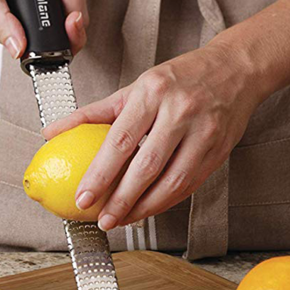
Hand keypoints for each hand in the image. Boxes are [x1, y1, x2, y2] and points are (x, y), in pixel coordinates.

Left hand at [42, 0, 289, 230]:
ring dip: (145, 208)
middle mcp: (180, 111)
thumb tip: (53, 131)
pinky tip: (149, 209)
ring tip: (123, 220)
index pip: (121, 140)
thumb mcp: (137, 85)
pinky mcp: (219, 150)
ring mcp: (204, 132)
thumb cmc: (181, 77)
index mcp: (153, 92)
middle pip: (146, 166)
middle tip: (102, 219)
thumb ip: (97, 112)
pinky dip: (167, 201)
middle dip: (121, 199)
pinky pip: (190, 184)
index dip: (101, 174)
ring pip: (172, 182)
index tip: (84, 197)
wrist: (236, 69)